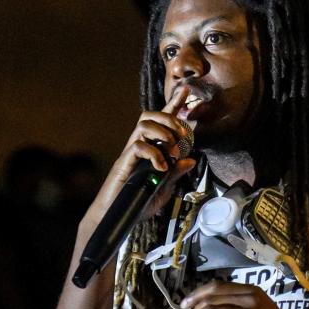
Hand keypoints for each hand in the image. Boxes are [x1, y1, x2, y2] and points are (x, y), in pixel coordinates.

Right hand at [82, 87, 196, 232]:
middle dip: (171, 118)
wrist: (117, 217)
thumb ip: (176, 174)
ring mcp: (130, 154)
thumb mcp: (164, 189)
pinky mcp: (124, 163)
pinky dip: (154, 154)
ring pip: (143, 125)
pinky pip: (138, 146)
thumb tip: (191, 159)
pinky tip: (162, 168)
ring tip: (172, 149)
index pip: (161, 121)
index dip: (173, 105)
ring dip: (162, 132)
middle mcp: (138, 146)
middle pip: (151, 115)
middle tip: (183, 135)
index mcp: (149, 150)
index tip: (186, 90)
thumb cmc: (138, 204)